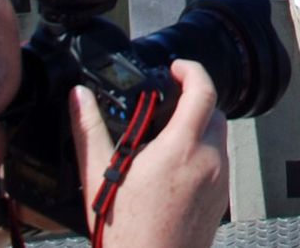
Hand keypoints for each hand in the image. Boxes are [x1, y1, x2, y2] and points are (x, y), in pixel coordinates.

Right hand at [69, 59, 228, 247]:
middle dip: (194, 102)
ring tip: (165, 143)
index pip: (203, 91)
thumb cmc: (124, 232)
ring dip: (199, 130)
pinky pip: (219, 164)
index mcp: (181, 149)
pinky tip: (174, 172)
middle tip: (167, 107)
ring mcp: (219, 181)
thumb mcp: (100, 176)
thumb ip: (89, 130)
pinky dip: (203, 156)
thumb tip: (78, 97)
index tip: (176, 68)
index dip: (192, 70)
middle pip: (214, 112)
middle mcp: (209, 161)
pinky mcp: (221, 200)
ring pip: (219, 138)